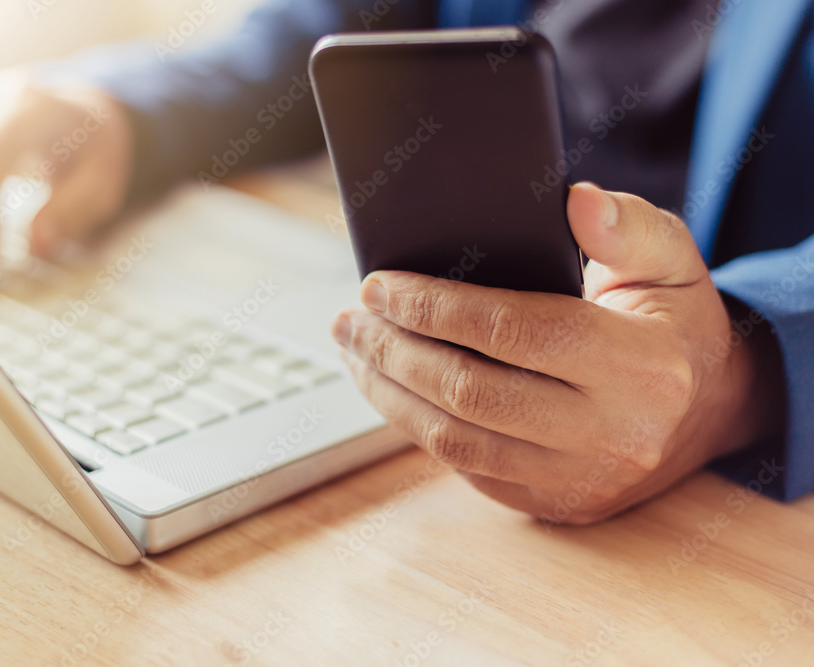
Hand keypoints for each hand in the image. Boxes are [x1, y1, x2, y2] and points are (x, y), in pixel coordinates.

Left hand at [332, 183, 783, 524]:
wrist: (707, 410)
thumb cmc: (674, 323)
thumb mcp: (670, 259)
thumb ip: (627, 226)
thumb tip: (574, 199)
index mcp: (642, 365)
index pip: (514, 331)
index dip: (434, 307)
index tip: (378, 285)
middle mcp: (613, 433)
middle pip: (471, 392)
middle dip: (394, 351)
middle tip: (351, 318)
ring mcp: (581, 479)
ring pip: (457, 442)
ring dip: (389, 394)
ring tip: (354, 351)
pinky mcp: (556, 503)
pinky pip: (468, 469)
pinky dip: (418, 427)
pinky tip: (390, 389)